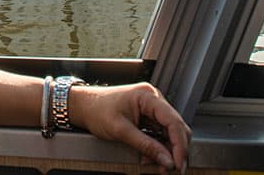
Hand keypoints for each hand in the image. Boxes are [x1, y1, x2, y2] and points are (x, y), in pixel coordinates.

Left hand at [68, 82, 189, 173]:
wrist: (83, 105)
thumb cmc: (97, 109)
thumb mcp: (120, 130)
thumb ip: (145, 145)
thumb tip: (166, 160)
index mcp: (148, 96)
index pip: (174, 121)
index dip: (180, 145)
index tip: (178, 163)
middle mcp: (153, 100)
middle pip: (176, 128)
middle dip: (175, 150)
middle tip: (171, 169)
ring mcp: (151, 108)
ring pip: (170, 133)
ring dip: (166, 151)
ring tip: (158, 165)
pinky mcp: (148, 117)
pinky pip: (160, 134)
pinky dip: (158, 148)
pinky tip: (151, 157)